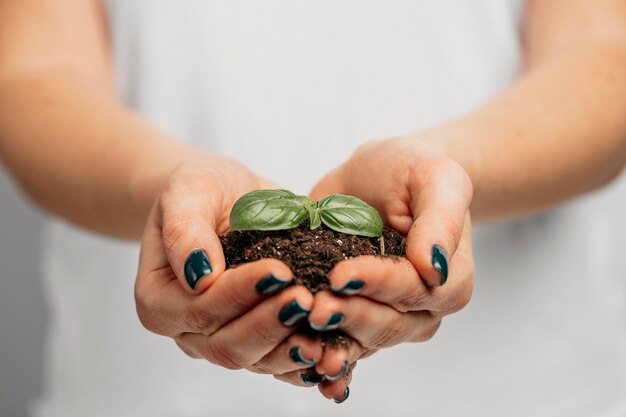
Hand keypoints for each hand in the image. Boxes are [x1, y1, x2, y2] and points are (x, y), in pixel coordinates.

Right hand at [135, 156, 323, 380]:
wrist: (224, 198)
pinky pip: (280, 359)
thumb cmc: (200, 191)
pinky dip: (305, 357)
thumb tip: (200, 276)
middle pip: (228, 345)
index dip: (239, 294)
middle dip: (270, 323)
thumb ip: (185, 231)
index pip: (200, 308)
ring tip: (323, 322)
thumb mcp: (186, 194)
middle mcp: (189, 331)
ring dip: (291, 347)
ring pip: (257, 360)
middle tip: (306, 299)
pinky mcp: (258, 339)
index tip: (279, 270)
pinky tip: (332, 347)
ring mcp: (224, 339)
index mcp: (160, 300)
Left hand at [301, 134, 474, 398]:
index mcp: (448, 276)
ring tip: (302, 337)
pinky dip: (326, 360)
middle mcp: (421, 306)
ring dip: (334, 343)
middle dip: (350, 316)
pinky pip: (343, 346)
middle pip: (388, 323)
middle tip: (315, 307)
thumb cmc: (412, 171)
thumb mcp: (435, 177)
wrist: (379, 177)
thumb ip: (442, 218)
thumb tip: (434, 267)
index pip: (414, 288)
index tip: (341, 274)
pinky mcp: (354, 316)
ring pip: (363, 341)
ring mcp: (387, 316)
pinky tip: (306, 369)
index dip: (378, 283)